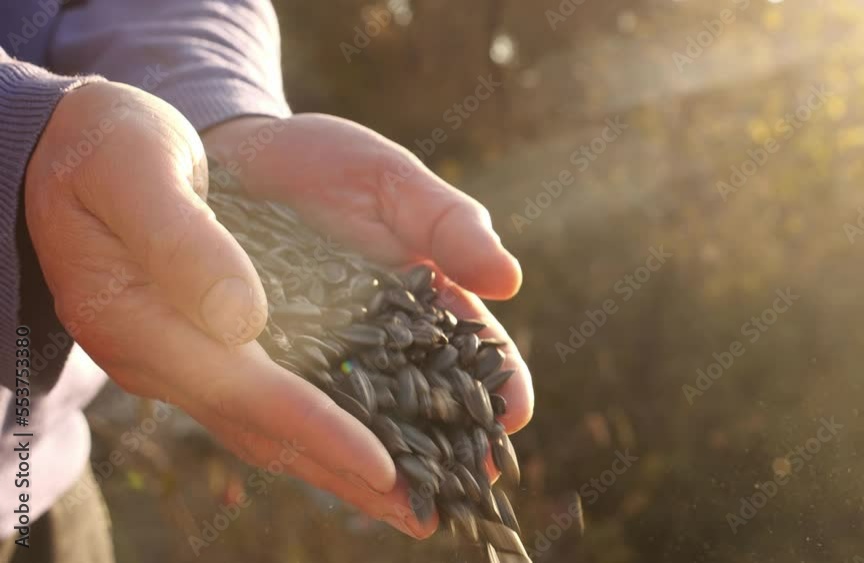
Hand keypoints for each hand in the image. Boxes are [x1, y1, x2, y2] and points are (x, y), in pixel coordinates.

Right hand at [25, 83, 423, 536]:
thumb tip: (242, 319)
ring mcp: (184, 359)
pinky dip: (322, 427)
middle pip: (266, 431)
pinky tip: (372, 437)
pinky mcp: (207, 347)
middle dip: (347, 473)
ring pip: (271, 427)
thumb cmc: (109, 143)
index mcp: (139, 318)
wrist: (81, 145)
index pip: (244, 389)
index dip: (317, 429)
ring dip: (342, 465)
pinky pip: (270, 400)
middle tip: (426, 513)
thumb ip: (181, 241)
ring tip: (411, 498)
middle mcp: (164, 358)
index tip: (384, 466)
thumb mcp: (135, 168)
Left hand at [202, 114, 534, 510]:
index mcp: (423, 297)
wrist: (235, 158)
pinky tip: (329, 473)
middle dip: (448, 447)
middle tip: (468, 489)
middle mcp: (378, 341)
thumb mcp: (393, 181)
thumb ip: (449, 224)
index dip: (497, 382)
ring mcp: (322, 361)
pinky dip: (313, 444)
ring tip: (408, 508)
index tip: (514, 412)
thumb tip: (508, 279)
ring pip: (362, 422)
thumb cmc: (324, 164)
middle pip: (423, 403)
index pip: (472, 349)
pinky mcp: (265, 369)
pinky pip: (289, 412)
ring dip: (386, 465)